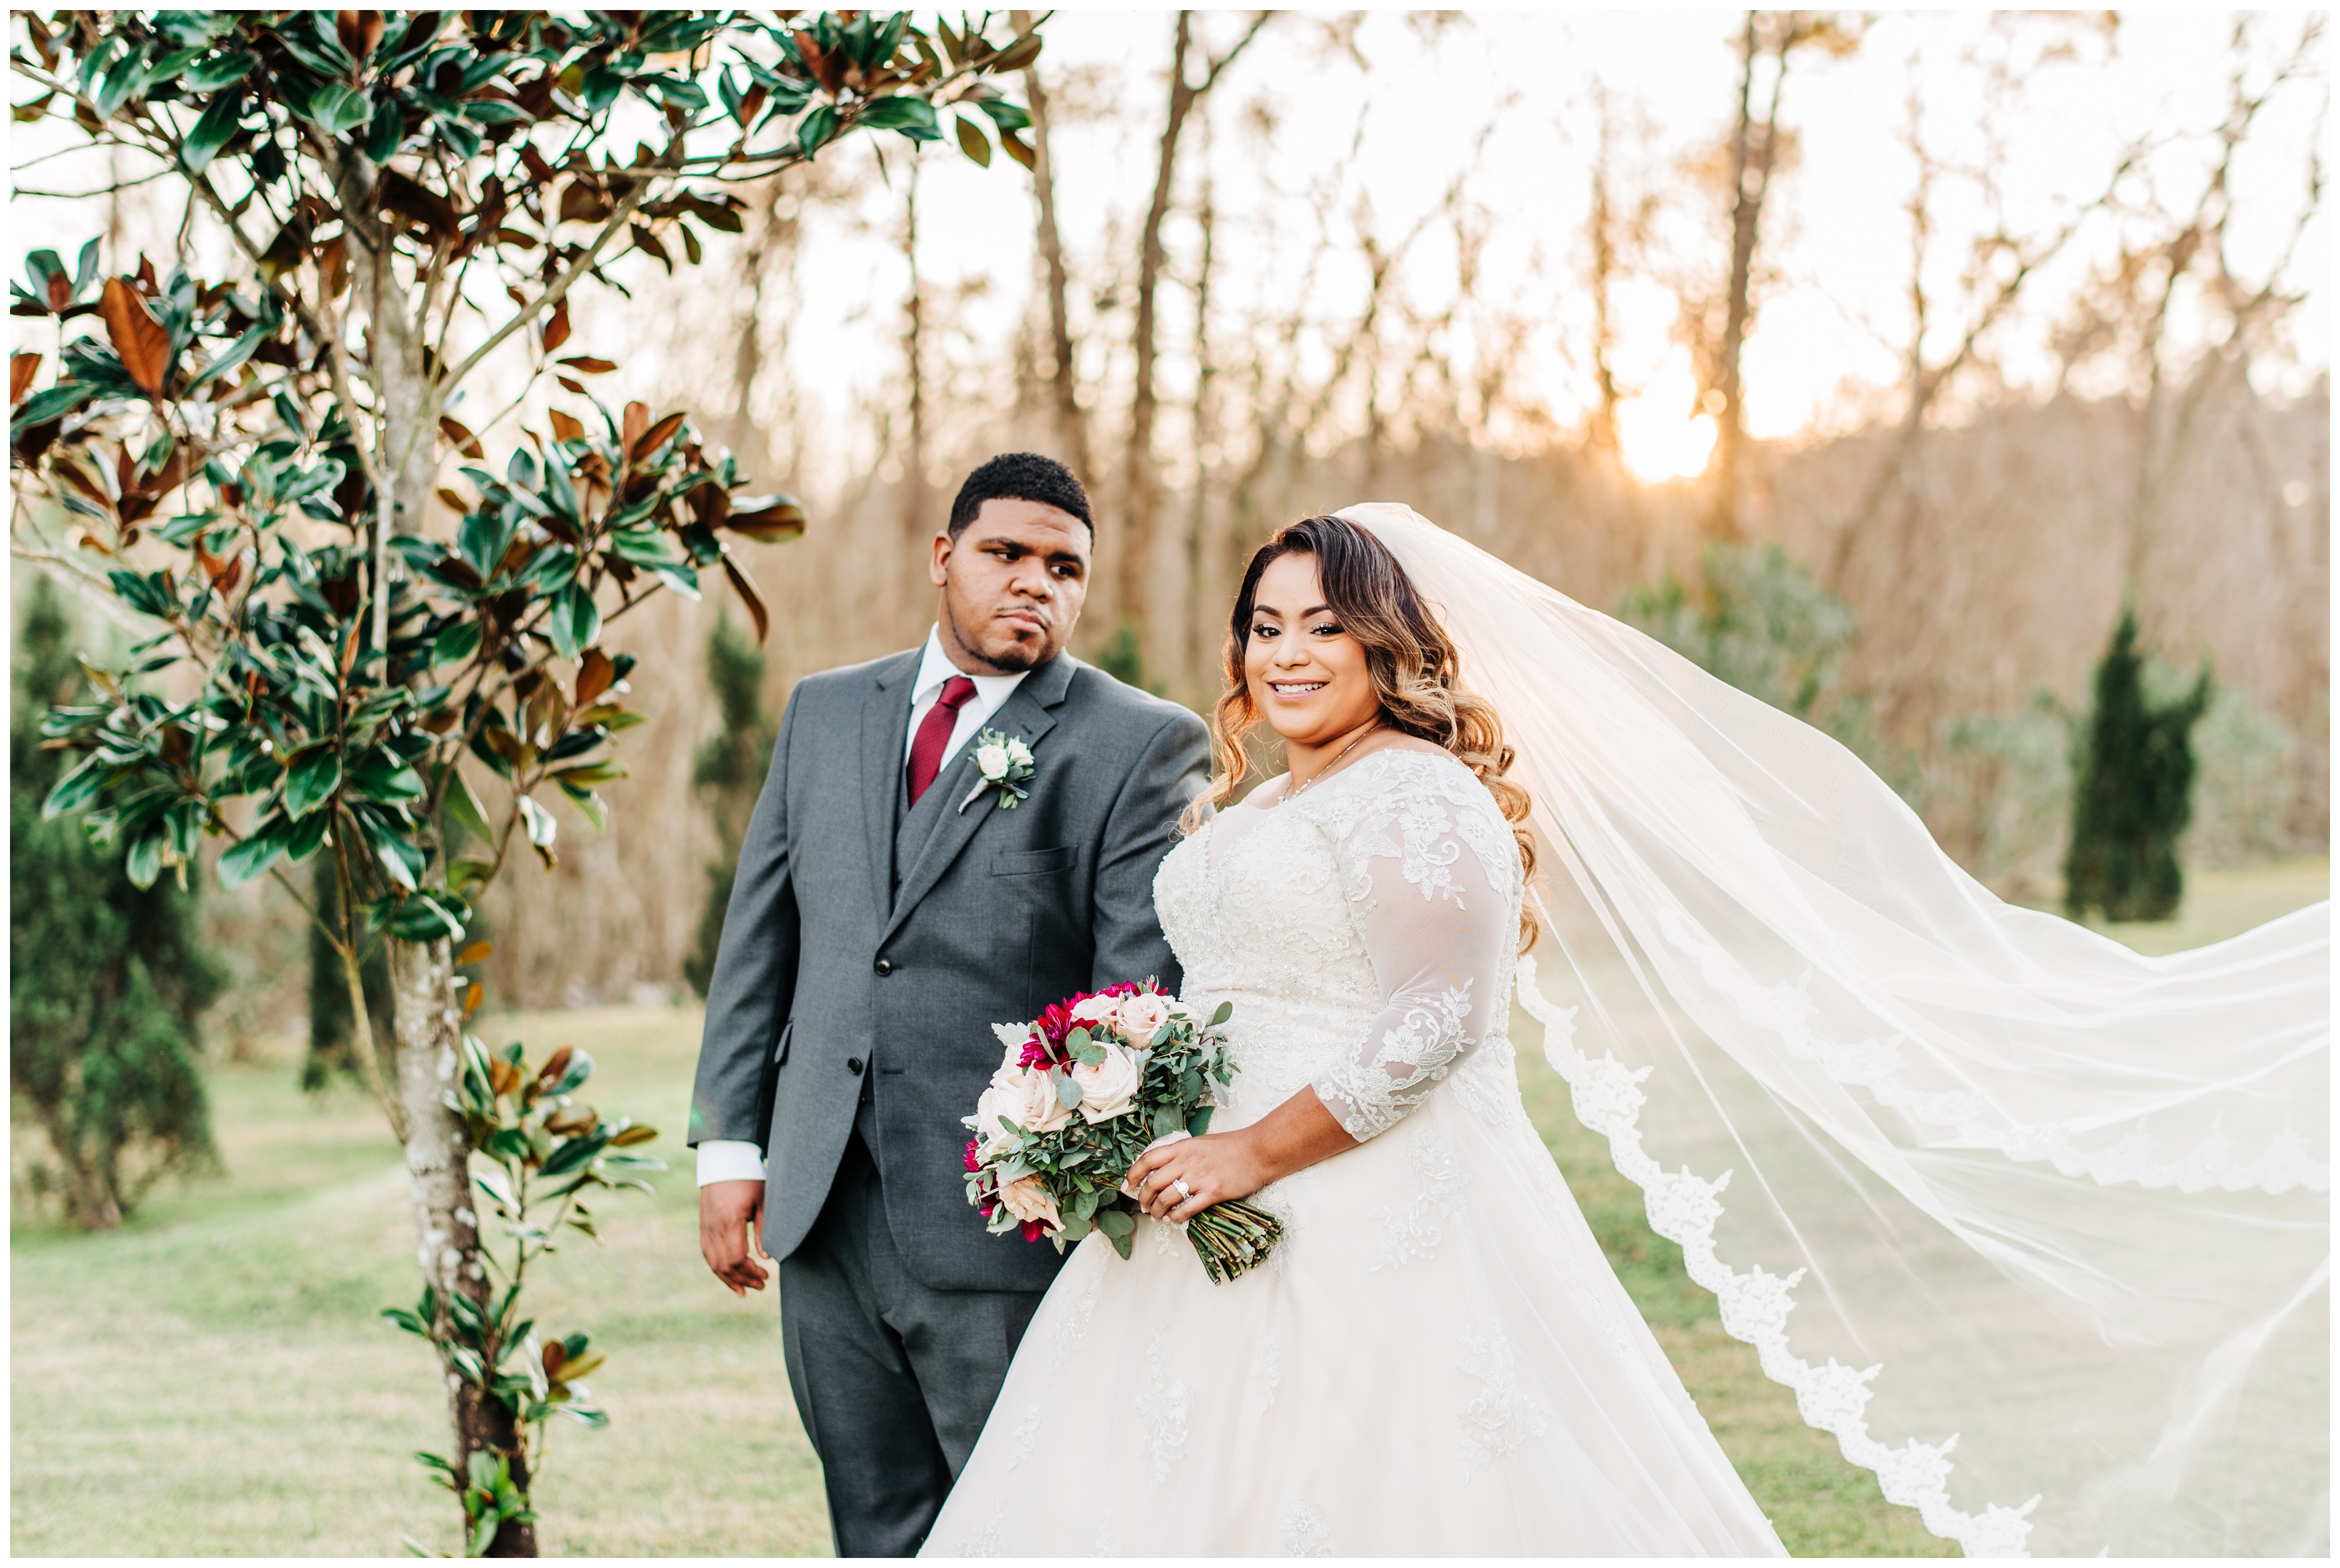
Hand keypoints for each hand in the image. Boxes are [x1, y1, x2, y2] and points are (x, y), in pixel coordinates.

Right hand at [700, 1179, 770, 1295]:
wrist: (725, 1160)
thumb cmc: (749, 1179)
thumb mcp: (763, 1201)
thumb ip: (764, 1230)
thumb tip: (766, 1258)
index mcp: (730, 1221)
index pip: (736, 1258)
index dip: (750, 1272)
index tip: (766, 1275)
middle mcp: (713, 1227)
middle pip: (724, 1265)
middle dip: (743, 1279)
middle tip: (761, 1285)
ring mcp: (705, 1227)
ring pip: (713, 1263)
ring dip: (729, 1279)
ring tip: (744, 1290)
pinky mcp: (703, 1225)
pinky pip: (707, 1253)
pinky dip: (717, 1267)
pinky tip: (728, 1275)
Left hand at [1124, 1130, 1269, 1225]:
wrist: (1258, 1151)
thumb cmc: (1231, 1146)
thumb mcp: (1200, 1143)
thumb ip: (1182, 1154)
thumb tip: (1163, 1167)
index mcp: (1182, 1147)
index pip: (1147, 1160)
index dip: (1132, 1175)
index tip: (1127, 1187)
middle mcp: (1186, 1161)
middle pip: (1153, 1183)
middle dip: (1143, 1198)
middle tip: (1143, 1207)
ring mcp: (1199, 1177)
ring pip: (1166, 1198)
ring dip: (1157, 1210)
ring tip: (1156, 1216)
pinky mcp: (1213, 1192)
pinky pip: (1187, 1209)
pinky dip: (1175, 1217)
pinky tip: (1173, 1219)